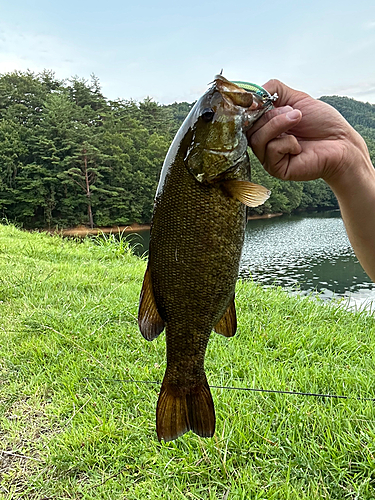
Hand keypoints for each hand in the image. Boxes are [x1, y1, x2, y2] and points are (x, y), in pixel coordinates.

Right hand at [247, 79, 368, 184]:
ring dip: (278, 125)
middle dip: (270, 115)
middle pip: (249, 128)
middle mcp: (265, 143)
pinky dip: (287, 143)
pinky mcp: (276, 169)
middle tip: (293, 112)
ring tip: (297, 119)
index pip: (246, 118)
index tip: (258, 100)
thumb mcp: (296, 99)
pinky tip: (299, 147)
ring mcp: (269, 157)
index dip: (250, 108)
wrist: (341, 143)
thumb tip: (253, 92)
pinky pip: (270, 150)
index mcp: (266, 127)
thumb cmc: (322, 123)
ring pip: (257, 139)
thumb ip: (274, 91)